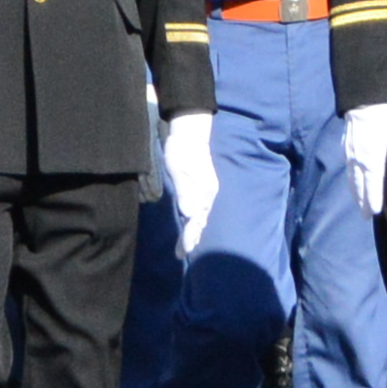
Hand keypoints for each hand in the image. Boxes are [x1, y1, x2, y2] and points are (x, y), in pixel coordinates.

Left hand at [158, 106, 216, 247]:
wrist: (190, 133)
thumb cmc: (181, 149)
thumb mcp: (178, 168)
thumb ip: (184, 191)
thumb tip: (188, 214)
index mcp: (203, 191)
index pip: (196, 219)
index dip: (189, 235)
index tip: (184, 249)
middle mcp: (208, 194)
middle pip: (199, 221)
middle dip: (191, 238)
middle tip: (180, 254)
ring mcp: (207, 191)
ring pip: (200, 216)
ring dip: (193, 232)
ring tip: (184, 248)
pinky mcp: (203, 188)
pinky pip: (200, 209)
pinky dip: (195, 221)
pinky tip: (191, 227)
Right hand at [340, 103, 386, 213]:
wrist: (365, 97)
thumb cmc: (385, 113)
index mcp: (371, 157)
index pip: (372, 184)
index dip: (373, 199)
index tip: (374, 212)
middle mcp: (358, 158)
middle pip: (359, 184)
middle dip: (362, 201)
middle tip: (365, 215)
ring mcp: (350, 151)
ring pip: (351, 176)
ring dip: (354, 191)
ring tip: (358, 202)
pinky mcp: (347, 144)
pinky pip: (347, 166)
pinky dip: (350, 177)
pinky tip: (351, 178)